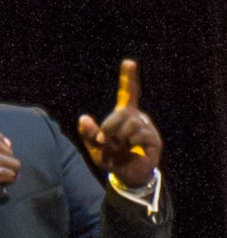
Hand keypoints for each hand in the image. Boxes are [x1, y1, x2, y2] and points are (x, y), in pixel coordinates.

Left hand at [76, 58, 159, 188]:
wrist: (127, 175)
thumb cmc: (111, 157)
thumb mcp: (95, 147)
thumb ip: (89, 133)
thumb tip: (83, 118)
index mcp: (124, 114)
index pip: (128, 93)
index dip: (128, 78)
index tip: (129, 62)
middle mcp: (138, 117)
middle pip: (121, 113)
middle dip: (109, 128)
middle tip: (107, 141)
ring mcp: (147, 127)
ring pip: (130, 124)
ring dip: (119, 138)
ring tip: (120, 147)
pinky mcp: (154, 139)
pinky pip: (139, 135)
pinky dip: (130, 143)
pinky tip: (132, 149)